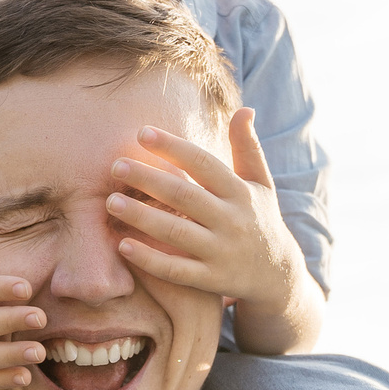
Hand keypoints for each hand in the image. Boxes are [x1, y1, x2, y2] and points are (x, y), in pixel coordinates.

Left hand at [108, 108, 320, 354]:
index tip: (142, 133)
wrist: (277, 275)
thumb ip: (247, 147)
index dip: (173, 147)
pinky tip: (122, 246)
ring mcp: (221, 252)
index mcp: (240, 192)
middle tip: (116, 165)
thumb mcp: (261, 183)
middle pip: (184, 195)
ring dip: (141, 217)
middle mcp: (232, 220)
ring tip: (111, 202)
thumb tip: (244, 109)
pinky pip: (176, 270)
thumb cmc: (260, 219)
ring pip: (176, 232)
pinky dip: (149, 259)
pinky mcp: (212, 280)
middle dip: (149, 179)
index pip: (203, 163)